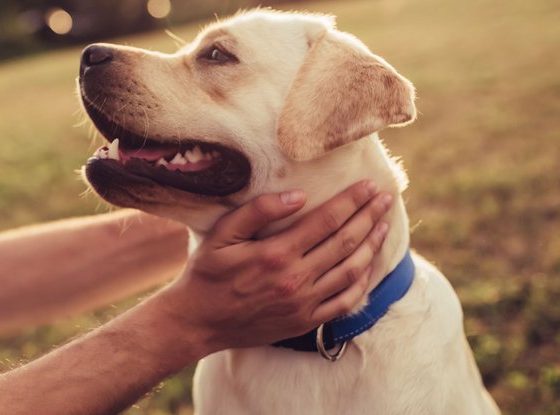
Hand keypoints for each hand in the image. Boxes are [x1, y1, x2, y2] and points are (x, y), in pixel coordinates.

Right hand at [153, 181, 392, 353]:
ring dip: (372, 245)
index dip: (352, 201)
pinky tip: (368, 266)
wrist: (197, 322)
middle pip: (345, 242)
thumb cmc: (206, 274)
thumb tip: (298, 195)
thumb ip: (257, 211)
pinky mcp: (305, 322)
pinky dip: (362, 282)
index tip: (369, 186)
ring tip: (383, 226)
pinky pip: (345, 302)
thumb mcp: (221, 235)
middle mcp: (295, 279)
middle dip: (369, 217)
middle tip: (386, 199)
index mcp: (276, 254)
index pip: (327, 220)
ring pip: (351, 270)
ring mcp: (303, 303)